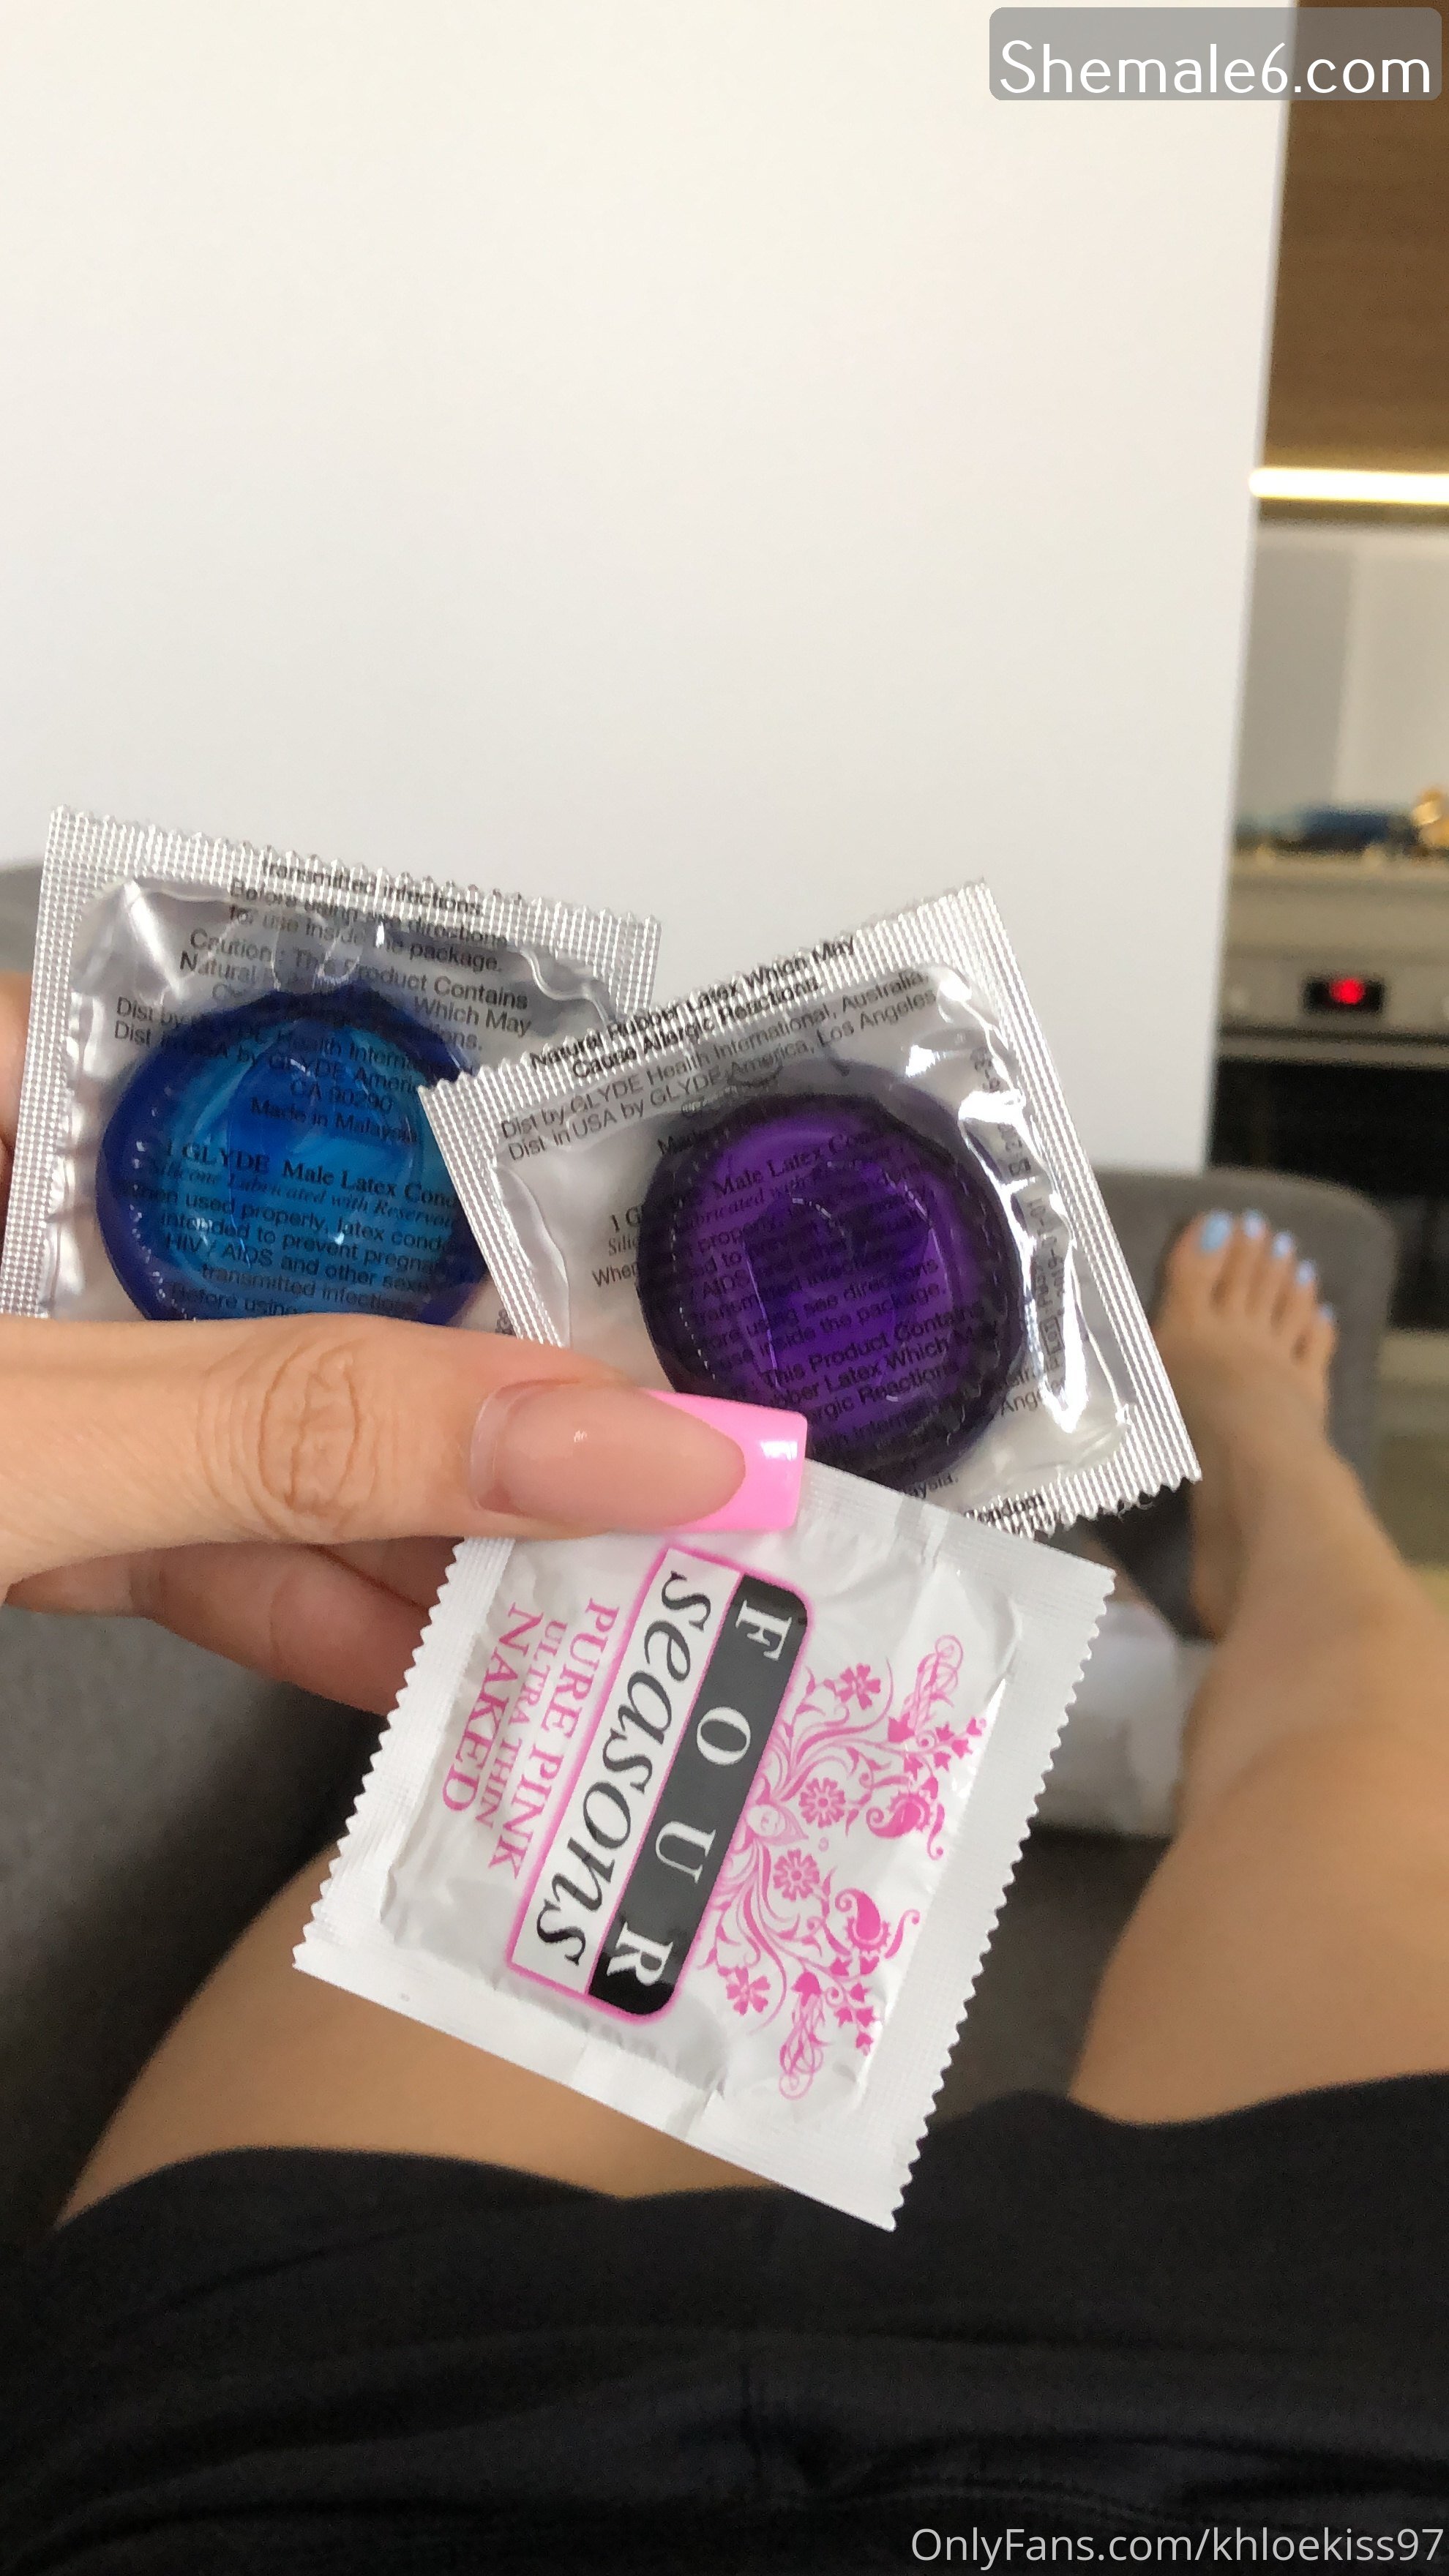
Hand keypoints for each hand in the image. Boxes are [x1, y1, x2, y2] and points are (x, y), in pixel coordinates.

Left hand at [0, 971, 741, 1710]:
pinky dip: (306, 1603)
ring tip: (620, 1576)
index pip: (285, 1081)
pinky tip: (445, 1653)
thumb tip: (603, 1436)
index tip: (647, 1263)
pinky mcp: (17, 1517)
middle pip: (299, 1269)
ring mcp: (25, 1386)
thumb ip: (295, 1428)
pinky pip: (186, 1542)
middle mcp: (21, 1224)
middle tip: (680, 1443)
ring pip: (255, 1430)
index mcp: (0, 1101)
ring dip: (425, 1530)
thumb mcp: (33, 1437)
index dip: (479, 1165)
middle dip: (484, 1379)